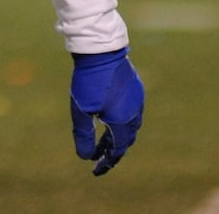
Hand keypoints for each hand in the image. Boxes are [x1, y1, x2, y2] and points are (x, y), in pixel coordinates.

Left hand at [70, 48, 144, 175]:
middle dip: (112, 150)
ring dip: (117, 135)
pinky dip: (120, 121)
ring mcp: (137, 99)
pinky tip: (109, 117)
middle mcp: (135, 112)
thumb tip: (85, 157)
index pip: (117, 150)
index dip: (106, 162)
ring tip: (102, 140)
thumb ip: (84, 135)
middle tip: (98, 157)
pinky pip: (131, 111)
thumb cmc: (89, 80)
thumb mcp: (81, 110)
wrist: (100, 49)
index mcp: (123, 121)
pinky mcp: (135, 87)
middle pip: (125, 140)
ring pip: (130, 125)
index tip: (95, 170)